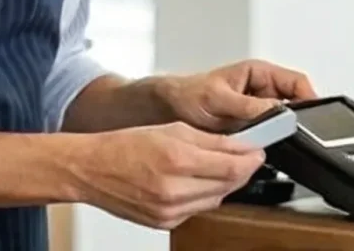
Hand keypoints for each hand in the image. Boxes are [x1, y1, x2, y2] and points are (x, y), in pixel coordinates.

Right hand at [71, 122, 264, 229]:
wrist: (94, 169)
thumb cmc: (128, 144)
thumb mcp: (175, 129)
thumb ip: (212, 139)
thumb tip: (242, 144)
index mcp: (178, 160)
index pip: (232, 165)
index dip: (252, 157)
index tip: (259, 149)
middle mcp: (174, 190)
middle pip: (228, 184)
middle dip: (243, 169)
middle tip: (248, 155)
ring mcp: (169, 211)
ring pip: (217, 199)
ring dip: (226, 182)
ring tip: (223, 164)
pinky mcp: (165, 223)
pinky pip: (198, 209)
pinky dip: (206, 194)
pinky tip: (201, 180)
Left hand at [160, 59, 317, 131]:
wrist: (167, 111)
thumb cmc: (188, 94)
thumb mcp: (219, 99)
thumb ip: (248, 106)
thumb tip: (276, 110)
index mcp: (259, 73)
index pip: (296, 82)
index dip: (309, 97)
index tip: (313, 115)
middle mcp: (261, 90)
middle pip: (293, 103)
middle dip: (293, 119)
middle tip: (290, 133)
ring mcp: (257, 110)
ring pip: (281, 122)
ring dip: (277, 133)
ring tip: (269, 140)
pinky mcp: (249, 128)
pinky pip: (267, 135)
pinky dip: (266, 143)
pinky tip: (258, 148)